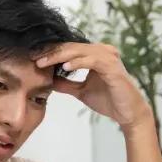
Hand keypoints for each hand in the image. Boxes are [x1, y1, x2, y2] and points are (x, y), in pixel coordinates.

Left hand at [33, 43, 150, 127]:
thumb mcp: (81, 91)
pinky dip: (78, 62)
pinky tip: (64, 66)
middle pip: (71, 47)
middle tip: (33, 57)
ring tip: (43, 62)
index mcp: (94, 55)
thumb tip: (49, 79)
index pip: (68, 50)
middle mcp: (102, 52)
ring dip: (59, 56)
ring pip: (79, 51)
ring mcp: (108, 57)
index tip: (33, 58)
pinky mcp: (112, 67)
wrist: (128, 113)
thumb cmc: (108, 100)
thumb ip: (66, 83)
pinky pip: (92, 60)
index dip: (50, 53)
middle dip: (51, 52)